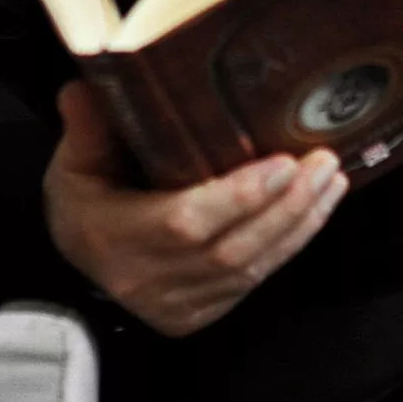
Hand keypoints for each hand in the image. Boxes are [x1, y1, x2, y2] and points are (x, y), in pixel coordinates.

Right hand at [43, 80, 349, 337]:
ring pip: (250, 269)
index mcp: (113, 237)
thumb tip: (86, 87)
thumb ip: (85, 128)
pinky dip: (288, 245)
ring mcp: (177, 305)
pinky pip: (253, 282)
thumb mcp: (72, 165)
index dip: (238, 197)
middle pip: (231, 249)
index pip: (184, 224)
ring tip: (330, 180)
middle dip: (287, 206)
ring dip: (299, 225)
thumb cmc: (82, 205)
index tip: (282, 164)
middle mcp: (148, 280)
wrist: (77, 268)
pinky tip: (313, 211)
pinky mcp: (199, 314)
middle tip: (322, 162)